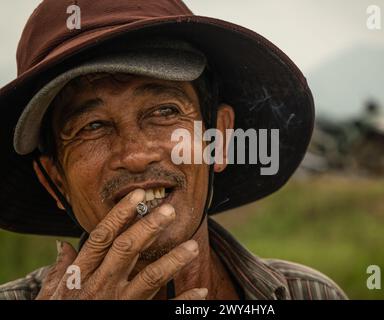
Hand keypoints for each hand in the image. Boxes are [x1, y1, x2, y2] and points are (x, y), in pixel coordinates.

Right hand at [36, 189, 206, 299]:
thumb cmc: (63, 312)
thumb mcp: (52, 295)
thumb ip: (58, 270)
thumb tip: (62, 245)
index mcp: (82, 275)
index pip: (102, 237)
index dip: (120, 214)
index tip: (138, 195)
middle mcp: (102, 286)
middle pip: (127, 250)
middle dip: (149, 228)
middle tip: (170, 211)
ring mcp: (120, 304)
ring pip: (149, 278)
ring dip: (173, 261)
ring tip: (193, 246)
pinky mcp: (134, 318)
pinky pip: (162, 311)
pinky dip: (183, 301)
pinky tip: (201, 291)